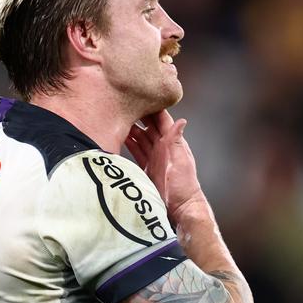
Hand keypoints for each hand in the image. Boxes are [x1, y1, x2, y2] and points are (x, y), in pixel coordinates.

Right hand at [125, 110, 201, 224]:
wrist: (180, 208)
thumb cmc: (183, 186)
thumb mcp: (181, 162)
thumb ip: (177, 142)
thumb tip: (181, 120)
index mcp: (171, 143)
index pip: (162, 121)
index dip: (153, 108)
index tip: (143, 95)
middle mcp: (162, 148)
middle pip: (148, 127)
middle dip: (139, 115)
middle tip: (125, 104)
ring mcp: (154, 157)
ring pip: (140, 138)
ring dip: (131, 129)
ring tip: (118, 119)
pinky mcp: (147, 167)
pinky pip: (136, 151)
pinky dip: (129, 144)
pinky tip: (120, 137)